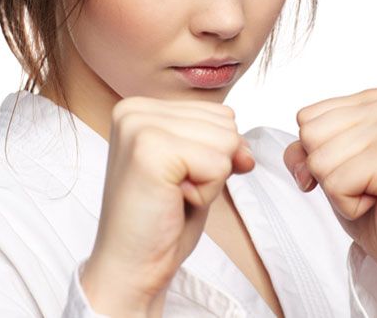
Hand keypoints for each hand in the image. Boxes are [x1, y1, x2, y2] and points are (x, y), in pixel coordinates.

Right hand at [81, 96, 254, 314]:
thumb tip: (246, 151)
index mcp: (142, 107)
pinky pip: (219, 164)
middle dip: (214, 164)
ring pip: (226, 141)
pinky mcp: (150, 151)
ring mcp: (140, 127)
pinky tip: (175, 202)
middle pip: (226, 123)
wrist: (130, 268)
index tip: (178, 176)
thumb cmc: (163, 218)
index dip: (214, 152)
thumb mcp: (198, 167)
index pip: (220, 113)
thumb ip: (223, 144)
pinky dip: (207, 192)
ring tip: (174, 194)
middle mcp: (135, 109)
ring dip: (210, 178)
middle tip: (175, 189)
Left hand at [284, 87, 376, 287]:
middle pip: (309, 135)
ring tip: (370, 191)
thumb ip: (302, 150)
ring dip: (337, 189)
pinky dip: (347, 204)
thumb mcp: (327, 165)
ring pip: (318, 161)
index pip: (305, 117)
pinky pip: (335, 184)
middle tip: (362, 181)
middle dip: (325, 170)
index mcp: (373, 99)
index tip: (351, 165)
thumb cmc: (370, 201)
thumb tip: (300, 164)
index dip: (316, 152)